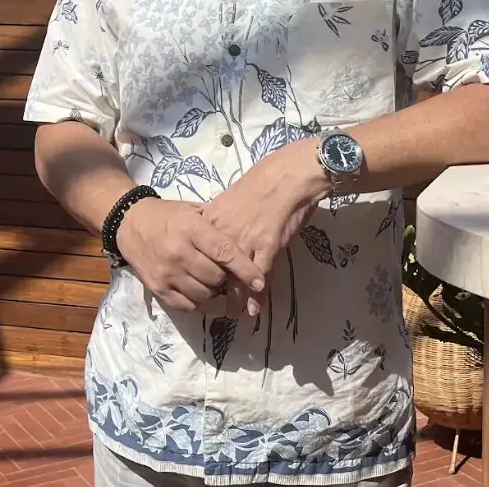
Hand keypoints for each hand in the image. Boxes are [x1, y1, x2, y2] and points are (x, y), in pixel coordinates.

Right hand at [115, 198, 265, 312]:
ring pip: (204, 294)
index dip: (245, 270)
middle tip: (226, 272)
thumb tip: (247, 243)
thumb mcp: (193, 211)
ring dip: (213, 290)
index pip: (225, 253)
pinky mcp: (158, 288)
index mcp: (191, 229)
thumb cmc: (168, 215)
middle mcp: (179, 252)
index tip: (260, 282)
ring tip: (212, 280)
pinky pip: (188, 305)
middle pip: (217, 277)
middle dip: (227, 278)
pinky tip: (198, 289)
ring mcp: (167, 273)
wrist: (129, 223)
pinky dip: (198, 300)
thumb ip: (217, 226)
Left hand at [202, 139, 328, 317]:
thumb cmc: (264, 179)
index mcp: (212, 219)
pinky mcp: (266, 248)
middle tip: (215, 303)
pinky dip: (256, 296)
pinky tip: (253, 309)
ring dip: (234, 299)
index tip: (200, 281)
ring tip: (234, 313)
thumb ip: (222, 217)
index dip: (200, 269)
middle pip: (213, 269)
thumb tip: (215, 229)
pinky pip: (258, 278)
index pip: (198, 252)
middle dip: (214, 289)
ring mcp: (244, 242)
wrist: (289, 174)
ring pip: (234, 278)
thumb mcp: (233, 196)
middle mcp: (224, 233)